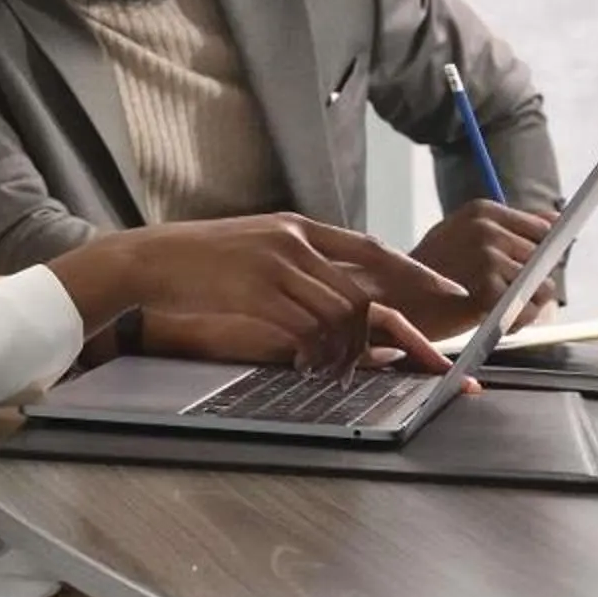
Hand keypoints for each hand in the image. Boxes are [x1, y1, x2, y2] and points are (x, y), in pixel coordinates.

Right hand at [52, 215, 465, 374]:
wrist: (147, 259)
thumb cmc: (199, 261)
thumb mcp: (255, 247)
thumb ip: (297, 262)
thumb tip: (339, 294)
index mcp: (296, 226)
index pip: (370, 249)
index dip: (413, 271)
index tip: (450, 289)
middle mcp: (292, 241)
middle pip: (360, 293)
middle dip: (392, 334)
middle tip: (420, 363)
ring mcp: (274, 265)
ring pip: (337, 313)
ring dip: (345, 350)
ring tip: (339, 370)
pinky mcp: (254, 292)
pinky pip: (304, 328)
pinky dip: (314, 352)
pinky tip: (308, 364)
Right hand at [408, 201, 557, 337]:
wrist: (394, 301)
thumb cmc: (431, 274)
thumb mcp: (465, 237)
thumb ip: (509, 228)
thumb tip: (557, 220)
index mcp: (482, 210)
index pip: (542, 230)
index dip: (535, 255)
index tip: (516, 269)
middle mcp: (486, 228)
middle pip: (546, 259)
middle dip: (529, 282)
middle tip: (495, 294)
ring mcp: (487, 256)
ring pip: (542, 286)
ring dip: (524, 304)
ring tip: (493, 309)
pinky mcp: (489, 288)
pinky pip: (529, 309)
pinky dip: (516, 321)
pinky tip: (489, 318)